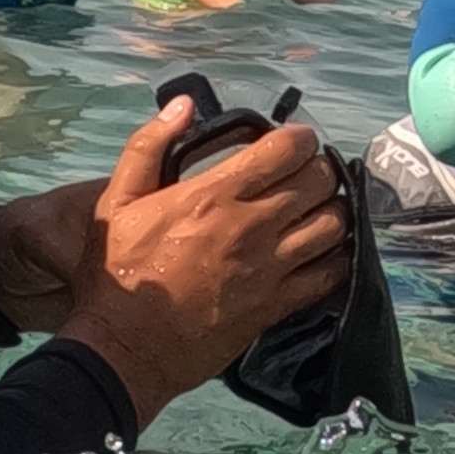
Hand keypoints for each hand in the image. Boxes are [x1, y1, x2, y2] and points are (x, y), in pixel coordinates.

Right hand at [51, 96, 351, 425]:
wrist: (123, 348)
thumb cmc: (117, 273)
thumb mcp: (117, 201)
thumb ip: (148, 146)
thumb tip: (182, 105)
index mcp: (213, 196)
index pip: (286, 150)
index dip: (299, 138)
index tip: (291, 143)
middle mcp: (250, 227)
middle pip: (320, 182)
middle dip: (319, 169)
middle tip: (305, 174)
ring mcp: (269, 269)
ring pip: (334, 225)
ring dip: (333, 211)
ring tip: (317, 209)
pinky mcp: (276, 306)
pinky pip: (331, 274)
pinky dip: (337, 257)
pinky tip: (324, 250)